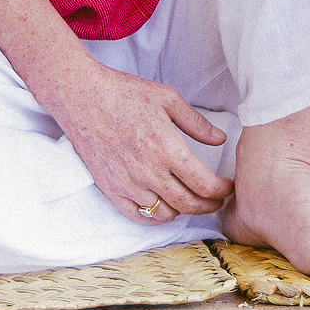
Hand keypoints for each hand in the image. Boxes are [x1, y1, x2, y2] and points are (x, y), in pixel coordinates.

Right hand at [45, 58, 231, 223]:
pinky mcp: (110, 188)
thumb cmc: (124, 93)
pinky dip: (155, 216)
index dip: (222, 191)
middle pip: (189, 204)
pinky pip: (138, 215)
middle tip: (216, 199)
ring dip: (184, 210)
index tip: (228, 188)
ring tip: (191, 199)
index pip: (204, 184)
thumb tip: (219, 139)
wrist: (82, 97)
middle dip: (209, 205)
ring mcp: (128, 183)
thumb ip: (196, 122)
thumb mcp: (167, 98)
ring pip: (166, 213)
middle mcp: (149, 171)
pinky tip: (163, 206)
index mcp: (167, 148)